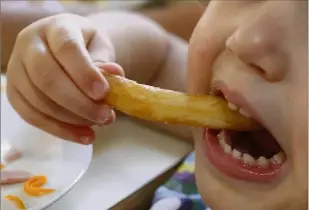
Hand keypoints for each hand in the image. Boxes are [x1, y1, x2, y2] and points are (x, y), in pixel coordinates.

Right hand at [6, 14, 123, 143]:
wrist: (64, 47)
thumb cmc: (85, 45)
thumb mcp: (100, 46)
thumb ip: (105, 61)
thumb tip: (113, 75)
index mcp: (55, 28)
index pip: (66, 48)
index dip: (84, 73)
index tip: (104, 93)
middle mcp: (30, 45)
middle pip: (47, 78)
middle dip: (79, 103)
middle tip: (105, 116)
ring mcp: (17, 70)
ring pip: (39, 101)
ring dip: (72, 119)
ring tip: (99, 125)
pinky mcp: (14, 93)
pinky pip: (32, 117)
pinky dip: (60, 130)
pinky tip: (83, 136)